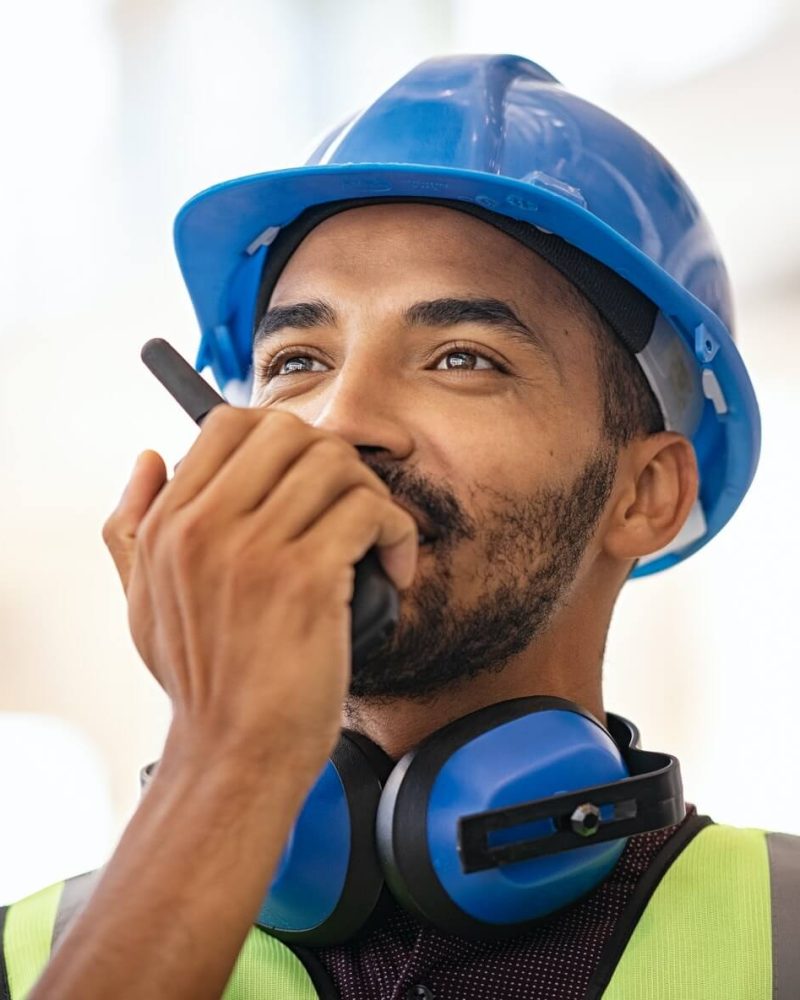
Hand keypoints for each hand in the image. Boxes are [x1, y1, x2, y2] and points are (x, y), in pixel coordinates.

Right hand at [102, 408, 416, 769]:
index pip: (228, 424)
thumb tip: (150, 458)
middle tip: (346, 504)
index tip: (304, 476)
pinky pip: (370, 510)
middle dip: (330, 459)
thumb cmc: (202, 682)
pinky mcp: (307, 579)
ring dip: (369, 493)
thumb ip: (132, 526)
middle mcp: (206, 528)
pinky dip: (396, 530)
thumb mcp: (141, 601)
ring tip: (372, 536)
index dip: (280, 436)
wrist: (236, 754)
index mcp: (170, 525)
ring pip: (335, 463)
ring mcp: (255, 551)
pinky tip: (393, 565)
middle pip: (289, 431)